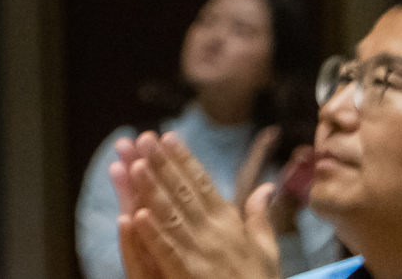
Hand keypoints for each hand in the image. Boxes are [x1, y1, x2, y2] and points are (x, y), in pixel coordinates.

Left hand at [112, 131, 282, 278]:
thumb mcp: (266, 248)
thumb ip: (260, 216)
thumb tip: (266, 186)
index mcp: (230, 224)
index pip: (205, 185)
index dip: (185, 160)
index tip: (168, 136)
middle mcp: (214, 233)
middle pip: (184, 193)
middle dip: (164, 165)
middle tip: (144, 139)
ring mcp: (200, 254)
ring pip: (172, 216)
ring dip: (153, 191)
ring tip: (135, 166)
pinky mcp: (187, 275)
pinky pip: (167, 252)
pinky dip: (153, 235)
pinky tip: (136, 216)